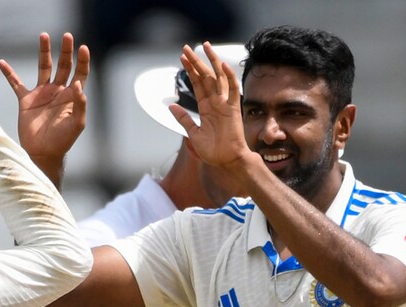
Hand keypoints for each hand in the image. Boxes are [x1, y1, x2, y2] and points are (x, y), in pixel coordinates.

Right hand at [1, 33, 88, 167]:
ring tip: (44, 35)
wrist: (43, 153)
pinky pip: (16, 83)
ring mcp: (42, 93)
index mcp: (72, 96)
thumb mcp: (77, 124)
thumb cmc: (63, 141)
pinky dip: (9, 73)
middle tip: (67, 36)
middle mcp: (58, 91)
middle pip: (64, 65)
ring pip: (44, 67)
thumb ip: (80, 104)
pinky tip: (2, 63)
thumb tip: (78, 85)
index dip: (82, 60)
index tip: (82, 48)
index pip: (80, 73)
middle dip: (66, 50)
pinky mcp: (26, 100)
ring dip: (44, 52)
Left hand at [168, 42, 249, 169]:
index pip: (197, 84)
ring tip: (204, 46)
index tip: (182, 58)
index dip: (190, 71)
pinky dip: (228, 77)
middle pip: (205, 77)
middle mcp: (215, 102)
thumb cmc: (213, 151)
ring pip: (218, 77)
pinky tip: (221, 65)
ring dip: (211, 62)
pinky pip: (233, 89)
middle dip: (196, 62)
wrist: (228, 161)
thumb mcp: (193, 134)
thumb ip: (184, 119)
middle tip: (186, 48)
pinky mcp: (234, 108)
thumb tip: (171, 106)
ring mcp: (225, 104)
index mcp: (206, 108)